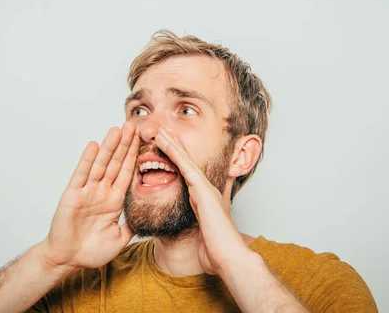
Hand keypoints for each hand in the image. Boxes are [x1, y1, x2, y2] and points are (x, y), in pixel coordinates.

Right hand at [41, 122, 138, 269]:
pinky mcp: (73, 195)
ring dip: (109, 147)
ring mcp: (87, 191)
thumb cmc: (91, 251)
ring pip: (101, 164)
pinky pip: (81, 174)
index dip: (135, 157)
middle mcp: (102, 192)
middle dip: (125, 145)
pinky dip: (87, 160)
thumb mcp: (120, 238)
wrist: (68, 260)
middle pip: (115, 163)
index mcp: (114, 200)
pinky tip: (94, 145)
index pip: (127, 172)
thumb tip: (149, 217)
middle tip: (133, 125)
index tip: (144, 141)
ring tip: (117, 129)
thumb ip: (132, 225)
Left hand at [155, 127, 254, 274]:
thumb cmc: (215, 253)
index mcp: (202, 200)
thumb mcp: (199, 237)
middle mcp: (204, 191)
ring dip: (172, 144)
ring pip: (185, 160)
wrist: (229, 258)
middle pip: (185, 163)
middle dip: (173, 148)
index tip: (162, 150)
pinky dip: (174, 153)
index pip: (185, 175)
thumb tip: (189, 238)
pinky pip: (185, 167)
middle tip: (160, 132)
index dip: (174, 161)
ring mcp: (205, 189)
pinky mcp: (202, 190)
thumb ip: (195, 230)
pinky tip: (165, 142)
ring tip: (159, 130)